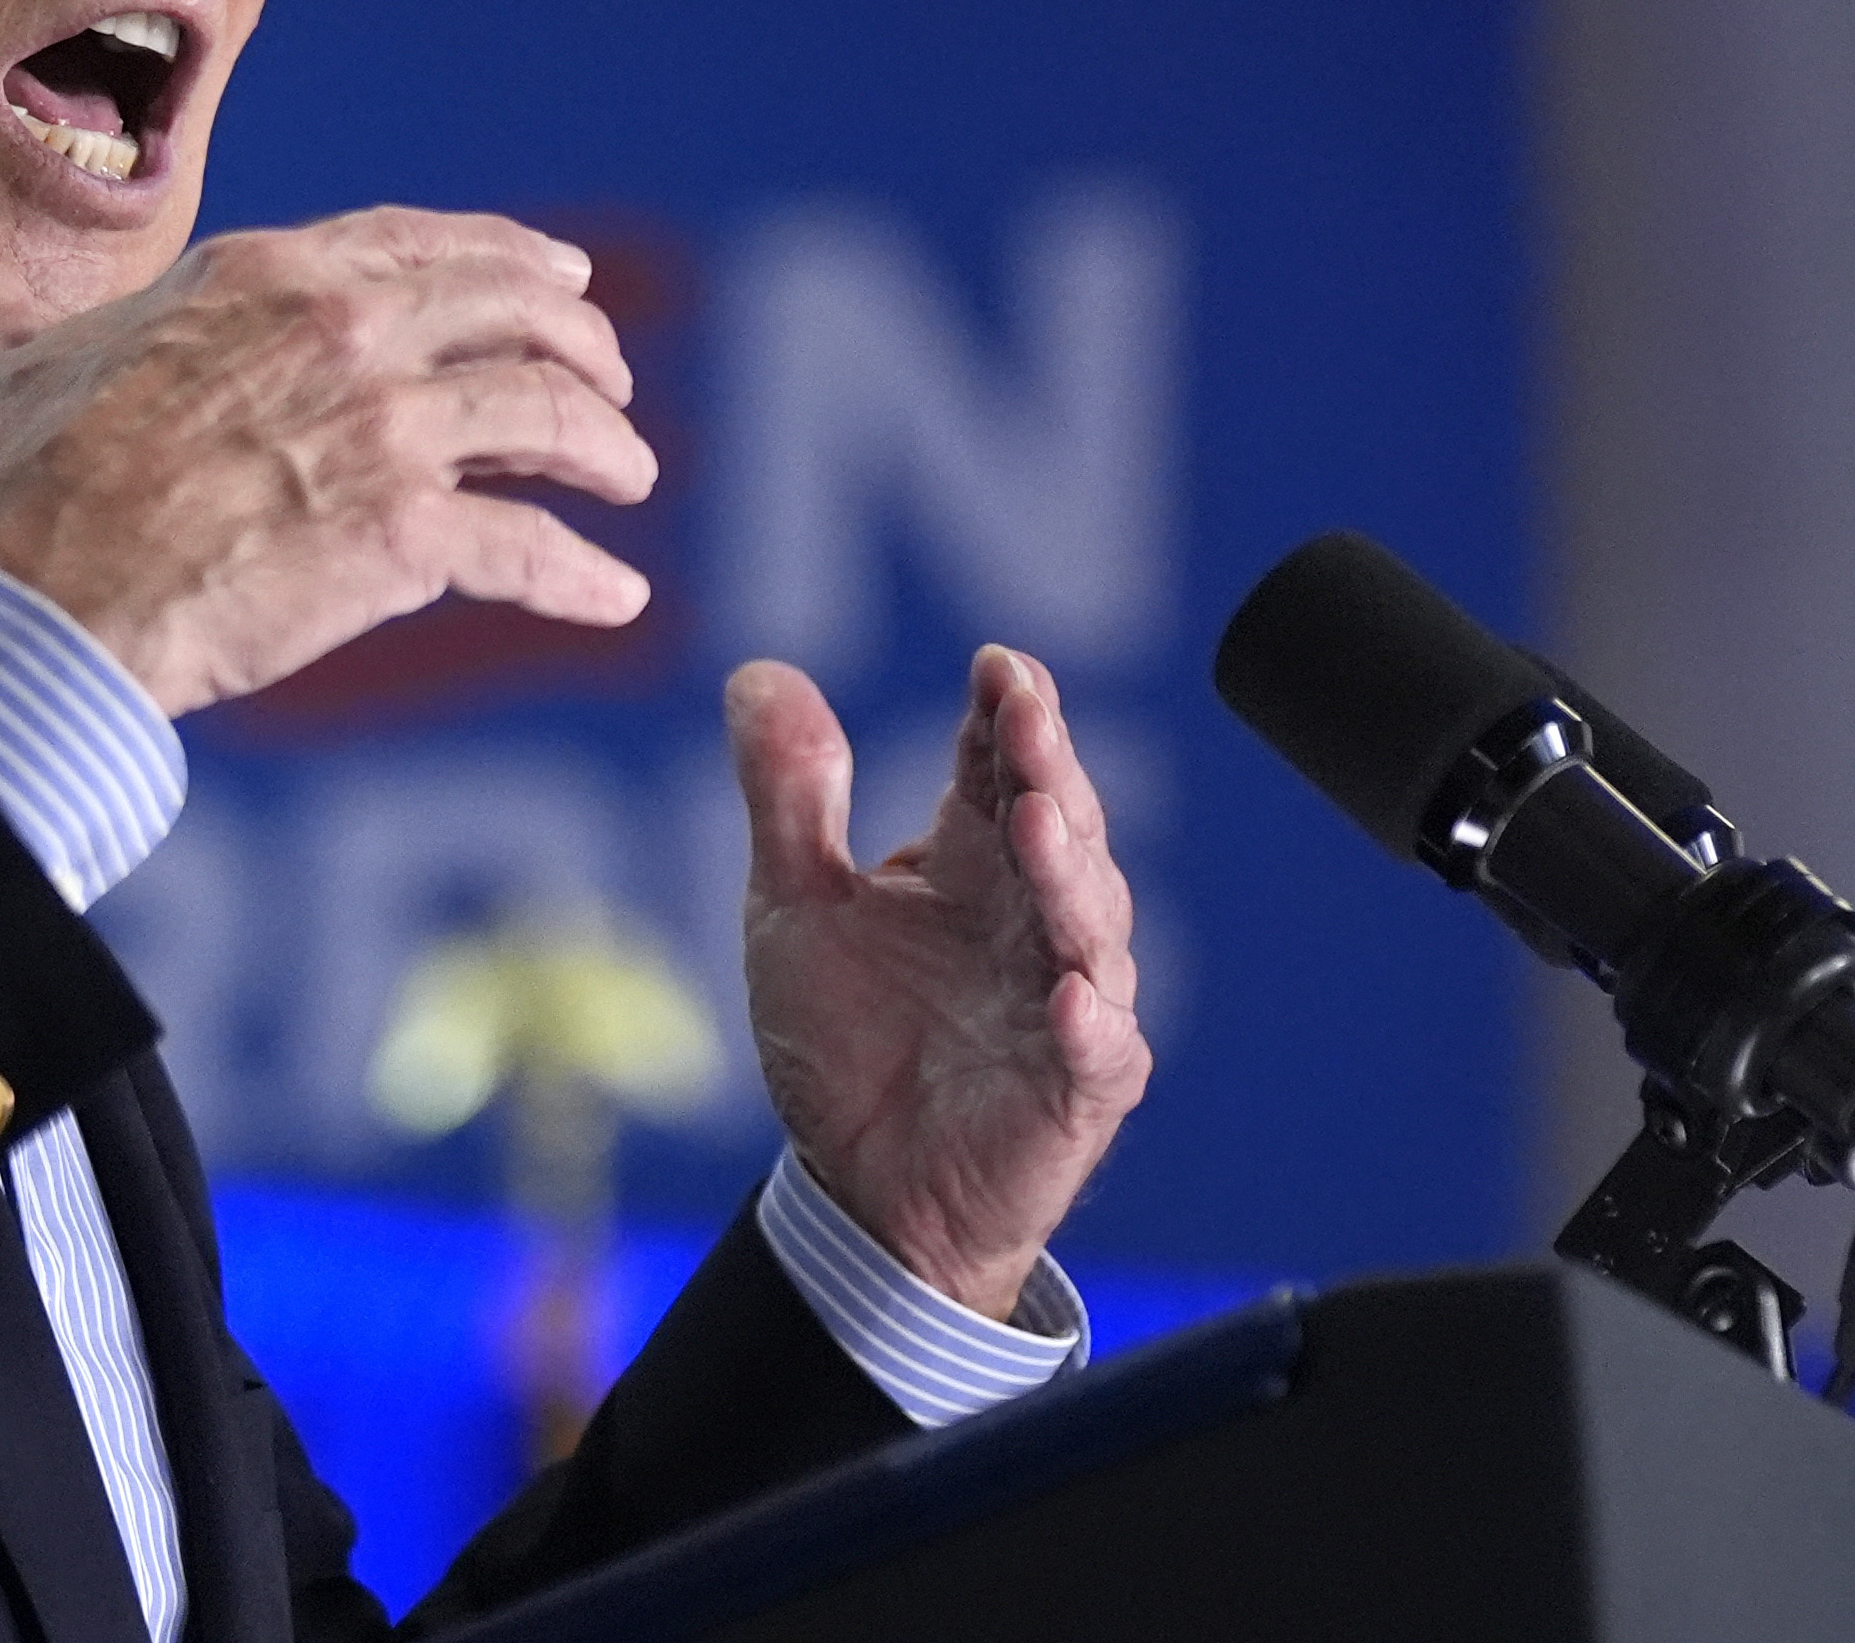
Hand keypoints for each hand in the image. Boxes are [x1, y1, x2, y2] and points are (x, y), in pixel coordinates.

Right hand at [0, 209, 658, 715]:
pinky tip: (618, 596)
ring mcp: (380, 430)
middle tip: (608, 383)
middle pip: (513, 311)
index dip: (503, 256)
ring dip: (603, 446)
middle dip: (580, 341)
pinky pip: (530, 550)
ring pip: (548, 415)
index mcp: (258, 275)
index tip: (555, 275)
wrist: (24, 608)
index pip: (419, 242)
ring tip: (628, 479)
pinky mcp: (403, 539)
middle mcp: (341, 332)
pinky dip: (584, 576)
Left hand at [734, 646, 1149, 1322]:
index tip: (998, 663)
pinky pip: (1099, 1052)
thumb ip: (787, 796)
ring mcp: (1065, 1001)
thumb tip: (755, 672)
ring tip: (1039, 824)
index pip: (999, 766)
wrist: (859, 1191)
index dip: (1007, 712)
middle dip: (1047, 766)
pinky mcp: (1077, 1091)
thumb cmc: (846, 1039)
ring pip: (1087, 924)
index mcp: (970, 862)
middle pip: (1059, 824)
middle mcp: (1031, 917)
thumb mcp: (794, 906)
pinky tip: (1071, 997)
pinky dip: (1090, 1024)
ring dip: (1068, 873)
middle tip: (1026, 714)